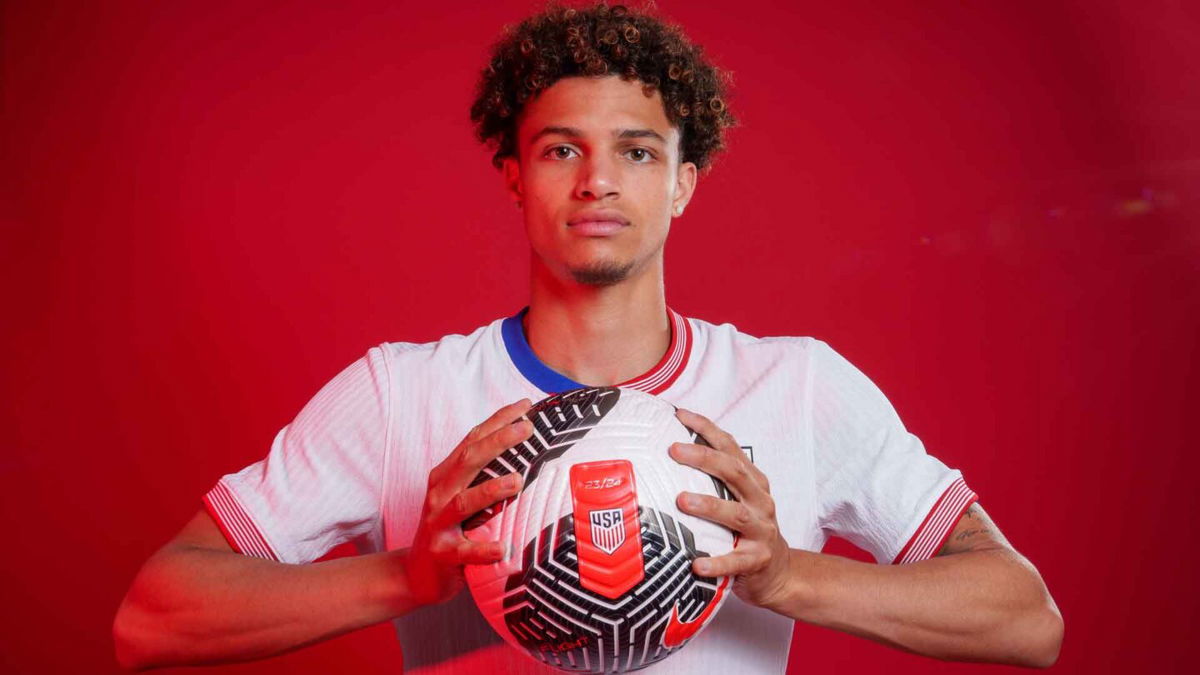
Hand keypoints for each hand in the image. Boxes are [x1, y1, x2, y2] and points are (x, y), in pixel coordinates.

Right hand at [401, 399, 533, 607]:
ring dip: (491, 490)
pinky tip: (503, 548)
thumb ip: (485, 474)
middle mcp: (440, 493)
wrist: (417, 573)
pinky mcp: (442, 554)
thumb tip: (527, 451)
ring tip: (517, 481)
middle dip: (498, 441)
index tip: (525, 405)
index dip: (498, 420)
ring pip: (464, 502)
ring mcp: (438, 524)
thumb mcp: (463, 495)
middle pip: (468, 460)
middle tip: (527, 428)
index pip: (473, 440)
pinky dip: (483, 549)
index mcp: (447, 475)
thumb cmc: (451, 529)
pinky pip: (464, 551)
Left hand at [670, 409, 792, 611]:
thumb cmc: (746, 529)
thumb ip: (710, 480)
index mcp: (752, 481)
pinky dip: (717, 563)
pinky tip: (696, 565)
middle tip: (674, 450)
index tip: (679, 415)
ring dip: (709, 505)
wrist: (778, 570)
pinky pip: (736, 562)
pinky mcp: (758, 560)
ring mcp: (762, 530)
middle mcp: (760, 500)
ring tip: (681, 500)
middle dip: (705, 458)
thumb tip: (660, 456)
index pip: (729, 447)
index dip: (706, 429)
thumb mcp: (735, 498)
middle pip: (734, 473)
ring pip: (737, 515)